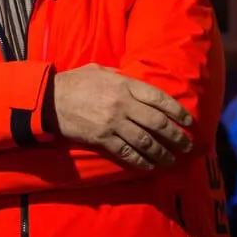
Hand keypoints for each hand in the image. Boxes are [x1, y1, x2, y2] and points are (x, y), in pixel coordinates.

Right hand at [52, 64, 193, 168]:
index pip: (159, 99)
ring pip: (146, 142)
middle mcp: (123, 105)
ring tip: (173, 160)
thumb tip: (133, 81)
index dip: (177, 111)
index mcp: (124, 85)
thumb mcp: (97, 70)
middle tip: (187, 145)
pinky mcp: (102, 139)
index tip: (189, 121)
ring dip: (162, 153)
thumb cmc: (73, 82)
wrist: (47, 100)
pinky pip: (127, 153)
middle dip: (176, 136)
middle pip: (157, 123)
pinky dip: (141, 161)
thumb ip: (119, 76)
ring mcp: (113, 123)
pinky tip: (150, 166)